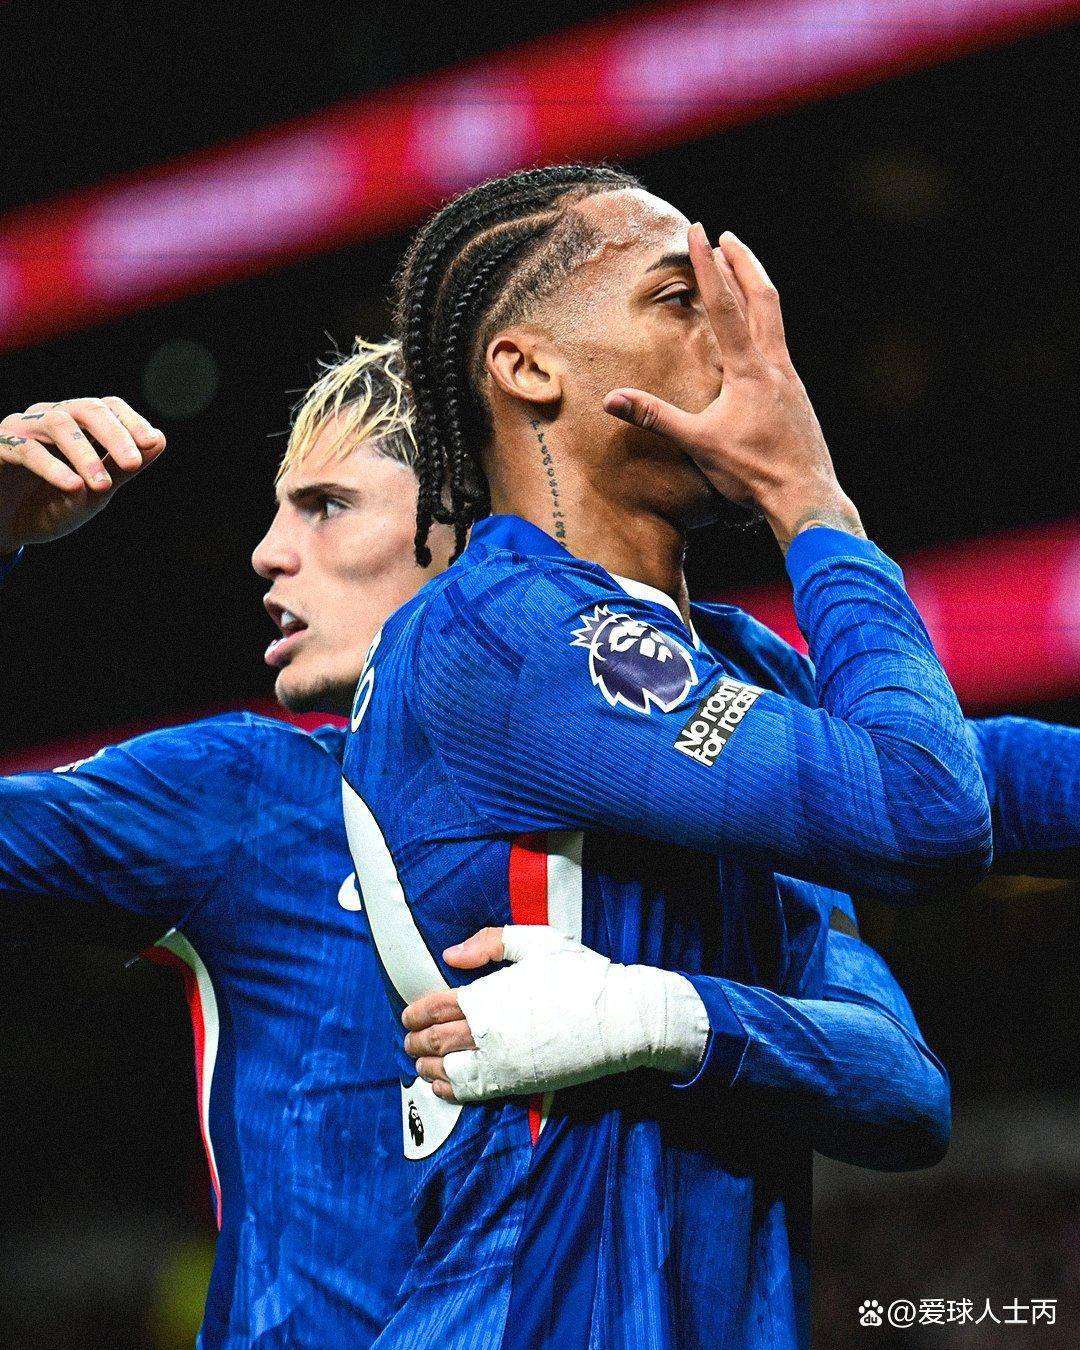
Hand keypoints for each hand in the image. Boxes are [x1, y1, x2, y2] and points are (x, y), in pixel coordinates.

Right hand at [0, 397, 165, 553]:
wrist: (7, 528)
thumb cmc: (50, 506)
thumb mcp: (94, 492)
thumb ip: (122, 468)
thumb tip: (159, 440)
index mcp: (75, 425)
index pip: (107, 408)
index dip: (130, 421)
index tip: (151, 443)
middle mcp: (48, 419)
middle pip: (86, 409)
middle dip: (114, 435)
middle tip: (133, 463)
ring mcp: (20, 429)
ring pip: (58, 423)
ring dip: (85, 454)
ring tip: (102, 484)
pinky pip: (26, 449)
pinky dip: (51, 467)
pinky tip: (72, 485)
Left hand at [402, 925, 707, 1104]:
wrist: (620, 1018)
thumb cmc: (581, 974)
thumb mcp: (536, 942)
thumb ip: (490, 942)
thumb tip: (451, 955)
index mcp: (487, 995)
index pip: (436, 1006)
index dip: (417, 1012)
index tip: (409, 1016)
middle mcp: (486, 1032)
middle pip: (437, 1040)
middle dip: (417, 1040)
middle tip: (409, 1040)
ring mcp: (500, 1062)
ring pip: (448, 1068)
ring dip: (428, 1066)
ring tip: (420, 1064)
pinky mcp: (516, 1083)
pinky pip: (471, 1092)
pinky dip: (449, 1090)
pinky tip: (441, 1087)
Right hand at [603, 225, 863, 551]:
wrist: (806, 496)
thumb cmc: (754, 472)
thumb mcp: (699, 444)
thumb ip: (656, 416)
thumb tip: (611, 399)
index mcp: (749, 369)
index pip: (725, 306)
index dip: (709, 267)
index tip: (700, 231)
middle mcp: (775, 365)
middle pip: (762, 298)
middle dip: (743, 263)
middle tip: (727, 236)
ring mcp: (790, 379)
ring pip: (775, 320)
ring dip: (756, 290)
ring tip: (743, 273)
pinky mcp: (796, 396)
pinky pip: (779, 346)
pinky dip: (765, 324)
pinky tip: (758, 337)